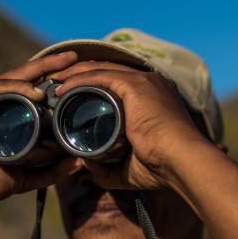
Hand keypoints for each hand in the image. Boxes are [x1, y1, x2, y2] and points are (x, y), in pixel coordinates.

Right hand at [0, 52, 81, 213]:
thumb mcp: (26, 176)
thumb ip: (51, 171)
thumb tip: (78, 163)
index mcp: (5, 112)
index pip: (32, 90)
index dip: (53, 81)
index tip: (78, 76)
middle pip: (25, 78)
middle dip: (51, 66)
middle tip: (74, 57)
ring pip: (14, 78)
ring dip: (39, 69)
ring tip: (64, 63)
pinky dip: (16, 88)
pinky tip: (36, 92)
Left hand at [48, 61, 210, 189]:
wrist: (182, 162)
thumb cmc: (163, 167)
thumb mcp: (130, 169)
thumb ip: (108, 169)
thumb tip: (85, 166)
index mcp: (155, 98)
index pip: (119, 84)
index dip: (95, 87)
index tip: (73, 97)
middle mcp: (151, 83)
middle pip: (108, 72)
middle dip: (80, 76)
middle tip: (58, 87)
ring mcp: (144, 81)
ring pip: (101, 69)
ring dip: (75, 75)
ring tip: (55, 84)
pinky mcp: (135, 85)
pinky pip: (100, 76)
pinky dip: (79, 80)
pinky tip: (63, 87)